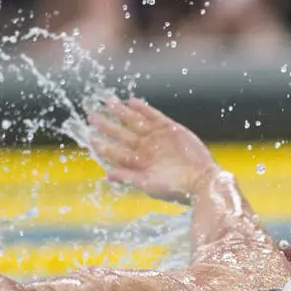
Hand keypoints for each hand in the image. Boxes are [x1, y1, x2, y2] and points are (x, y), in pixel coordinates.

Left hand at [89, 97, 216, 204]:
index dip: (102, 144)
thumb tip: (107, 175)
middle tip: (91, 114)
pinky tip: (131, 101)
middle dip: (107, 124)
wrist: (202, 181)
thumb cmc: (175, 189)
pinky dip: (143, 108)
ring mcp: (156, 137)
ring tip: (108, 101)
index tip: (89, 136)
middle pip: (121, 133)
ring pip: (134, 121)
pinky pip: (153, 115)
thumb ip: (128, 177)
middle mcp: (145, 148)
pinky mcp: (170, 128)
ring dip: (121, 112)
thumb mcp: (148, 185)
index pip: (115, 151)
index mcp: (137, 163)